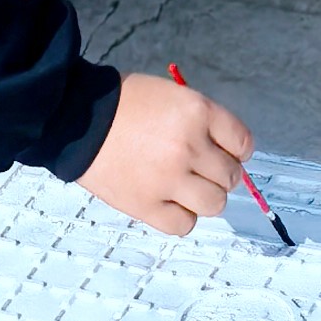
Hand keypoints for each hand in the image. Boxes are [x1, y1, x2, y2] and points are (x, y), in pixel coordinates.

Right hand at [78, 72, 252, 233]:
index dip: (237, 151)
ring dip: (204, 197)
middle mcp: (188, 147)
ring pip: (214, 204)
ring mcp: (168, 179)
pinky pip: (184, 225)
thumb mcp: (172, 96)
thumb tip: (227, 154)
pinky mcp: (146, 206)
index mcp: (197, 112)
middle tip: (200, 169)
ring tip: (185, 187)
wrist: (77, 119)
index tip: (226, 154)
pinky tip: (168, 202)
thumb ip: (203, 123)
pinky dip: (181, 217)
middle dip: (220, 173)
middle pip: (231, 177)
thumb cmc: (124, 104)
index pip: (243, 144)